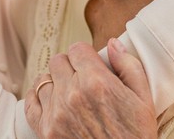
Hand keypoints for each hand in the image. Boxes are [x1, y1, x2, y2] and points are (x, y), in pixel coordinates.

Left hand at [24, 40, 156, 138]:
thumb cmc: (136, 136)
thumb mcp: (143, 100)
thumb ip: (128, 66)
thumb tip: (113, 43)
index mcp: (97, 82)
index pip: (77, 49)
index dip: (85, 55)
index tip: (90, 64)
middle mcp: (73, 94)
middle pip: (58, 61)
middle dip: (70, 66)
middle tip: (81, 78)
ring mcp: (56, 114)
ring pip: (43, 79)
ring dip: (55, 82)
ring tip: (68, 92)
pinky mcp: (45, 131)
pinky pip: (31, 102)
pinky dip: (38, 98)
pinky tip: (51, 101)